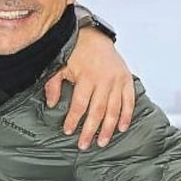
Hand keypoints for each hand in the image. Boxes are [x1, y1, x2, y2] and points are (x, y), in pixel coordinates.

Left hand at [43, 29, 134, 149]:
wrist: (93, 36)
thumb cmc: (75, 52)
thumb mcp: (60, 66)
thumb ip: (53, 85)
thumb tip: (52, 104)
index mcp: (87, 76)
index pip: (80, 104)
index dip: (74, 119)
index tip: (69, 131)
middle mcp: (104, 79)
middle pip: (97, 111)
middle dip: (90, 130)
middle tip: (84, 145)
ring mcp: (117, 80)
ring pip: (114, 109)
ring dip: (108, 128)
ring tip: (102, 142)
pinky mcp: (126, 79)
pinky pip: (129, 101)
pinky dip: (126, 115)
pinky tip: (122, 128)